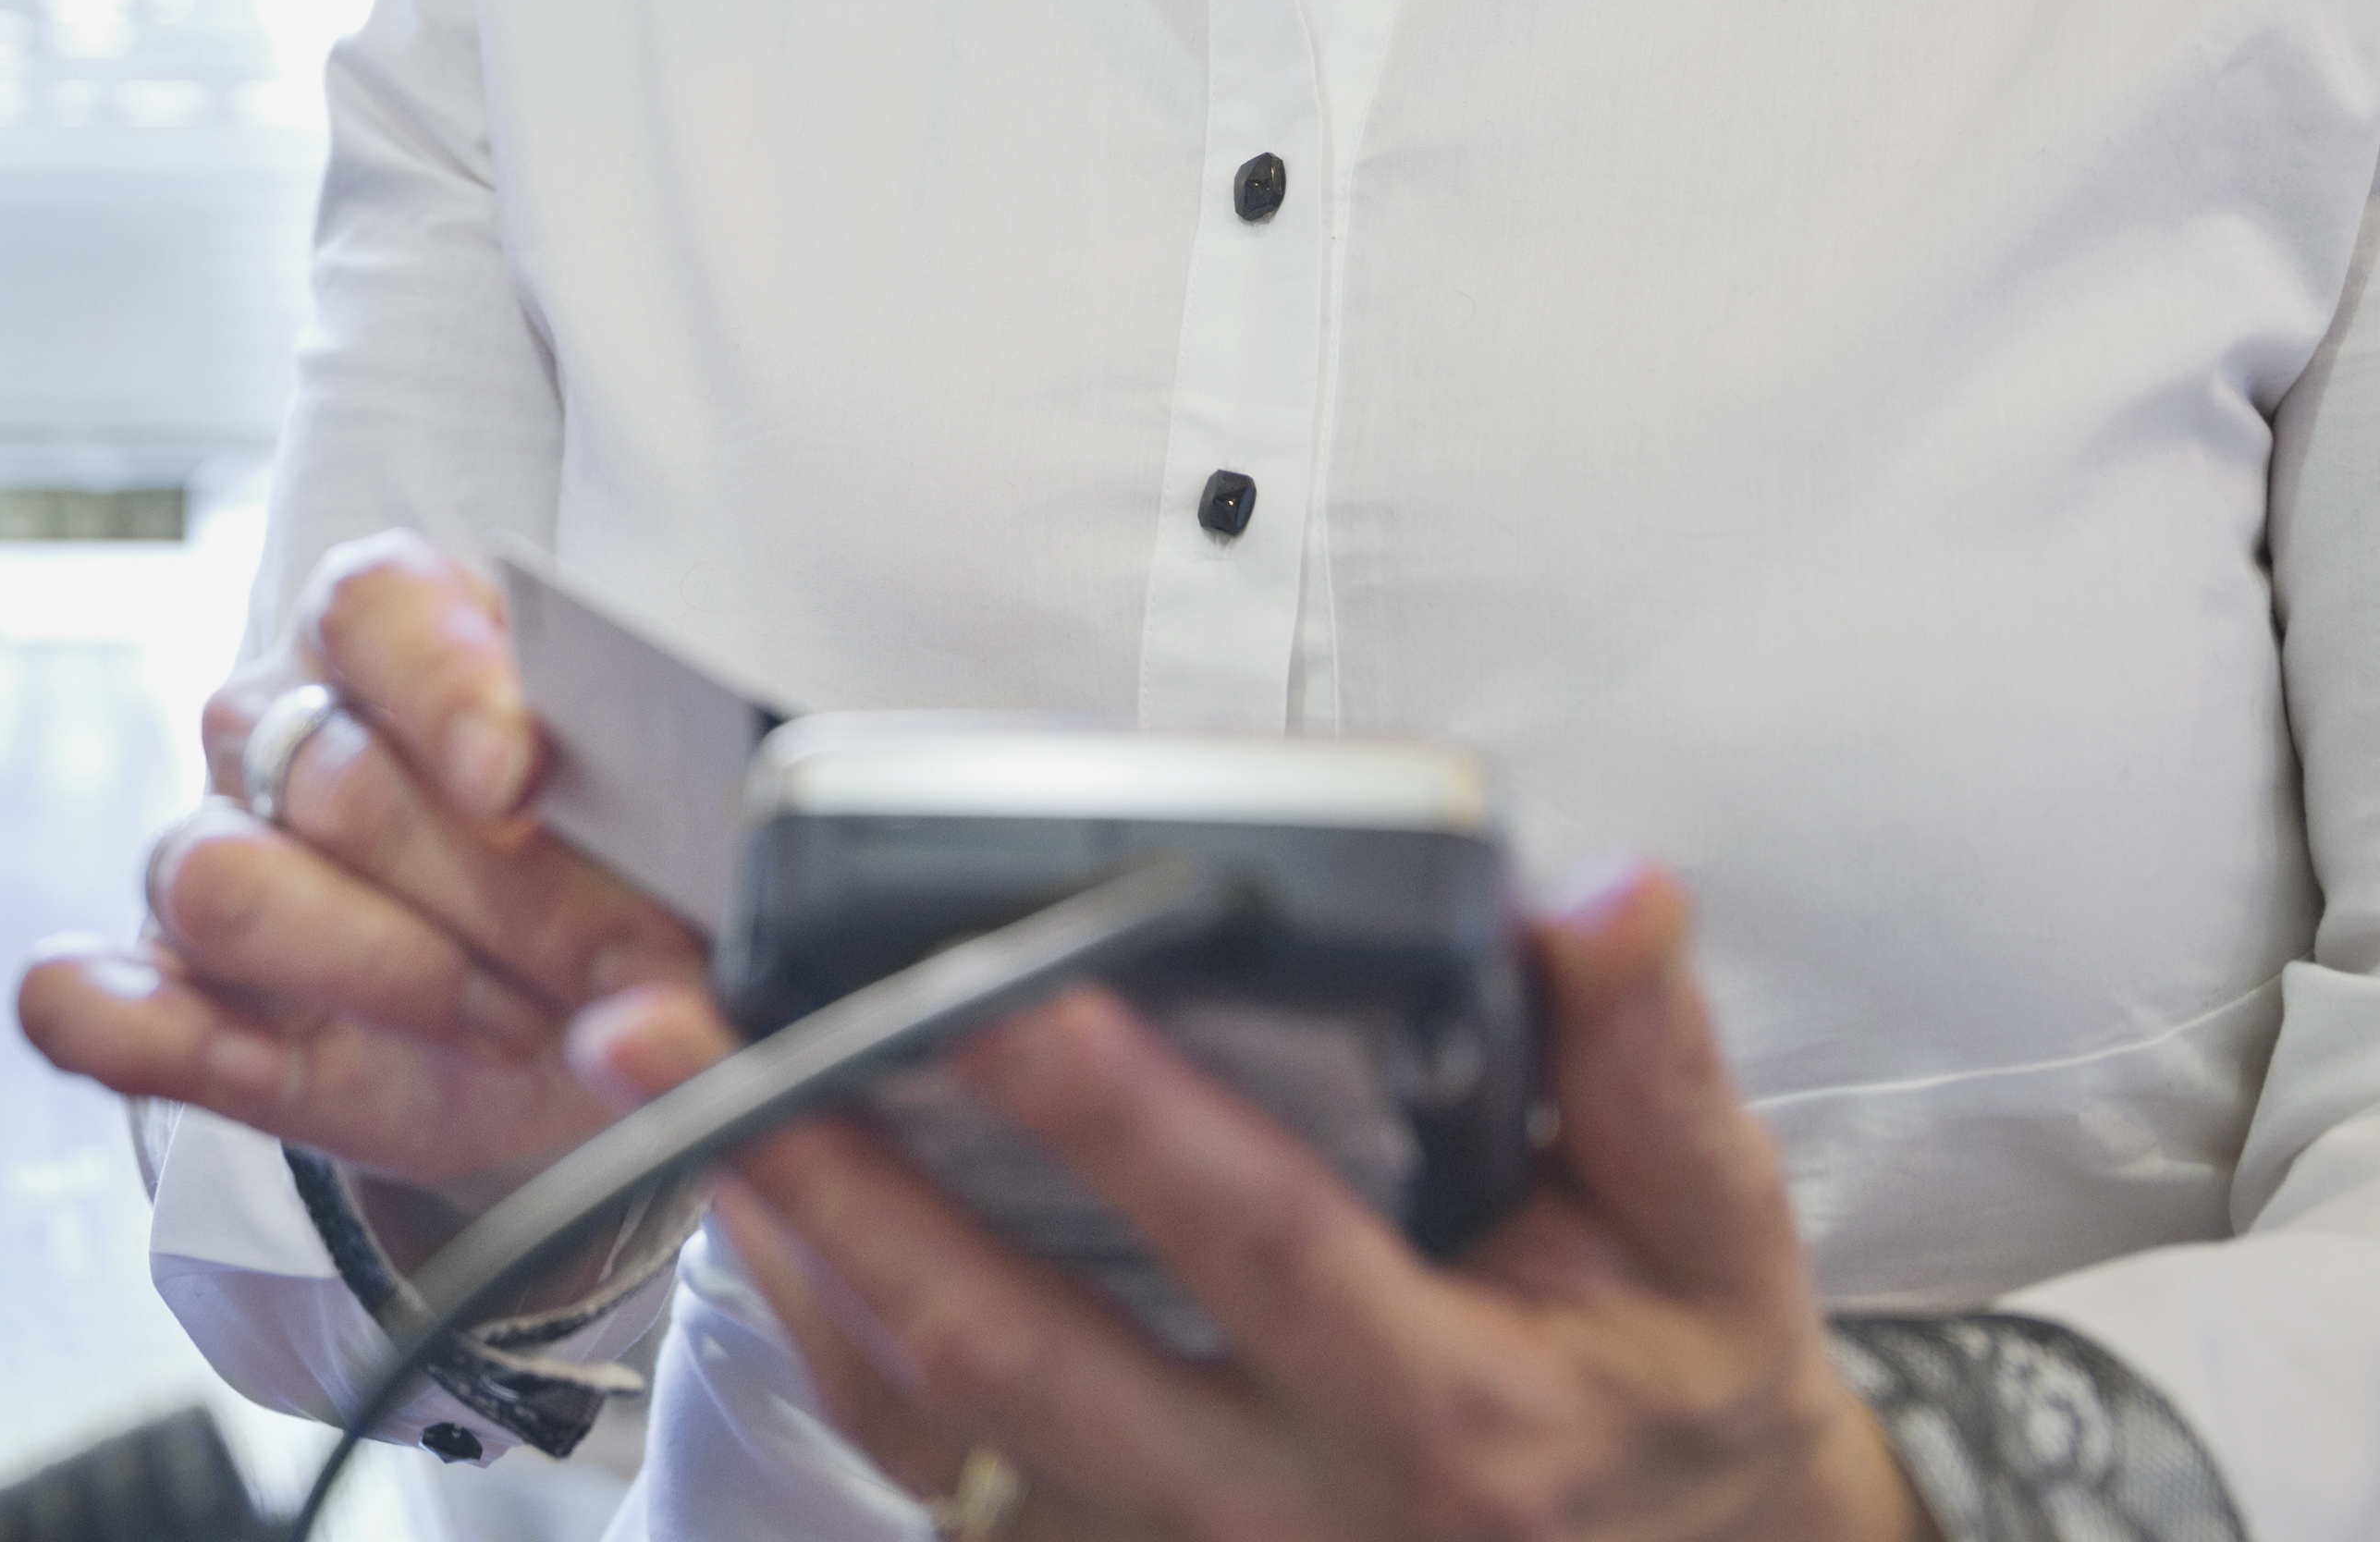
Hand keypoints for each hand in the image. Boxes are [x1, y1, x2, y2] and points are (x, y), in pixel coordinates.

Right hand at [17, 530, 711, 1191]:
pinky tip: (251, 1060)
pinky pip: (81, 1000)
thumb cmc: (616, 885)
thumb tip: (689, 866)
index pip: (373, 603)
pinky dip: (139, 1033)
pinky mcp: (166, 998)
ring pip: (216, 880)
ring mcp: (208, 856)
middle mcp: (278, 725)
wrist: (577, 1032)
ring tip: (506, 1024)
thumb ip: (663, 809)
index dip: (441, 681)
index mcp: (392, 632)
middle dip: (494, 895)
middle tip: (615, 969)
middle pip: (332, 780)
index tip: (519, 778)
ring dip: (379, 972)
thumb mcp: (667, 829)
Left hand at [567, 863, 1919, 1541]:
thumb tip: (1608, 900)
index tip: (1004, 987)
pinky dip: (826, 1343)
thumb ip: (1646, 1068)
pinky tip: (749, 1211)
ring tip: (665, 1095)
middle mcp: (1289, 1515)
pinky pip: (935, 1473)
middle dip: (843, 1185)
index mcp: (1448, 1412)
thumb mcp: (1714, 1246)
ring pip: (939, 1426)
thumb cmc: (1674, 1404)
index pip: (1259, 1245)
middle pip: (1023, 1355)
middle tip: (691, 1036)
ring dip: (794, 1255)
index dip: (1127, 1121)